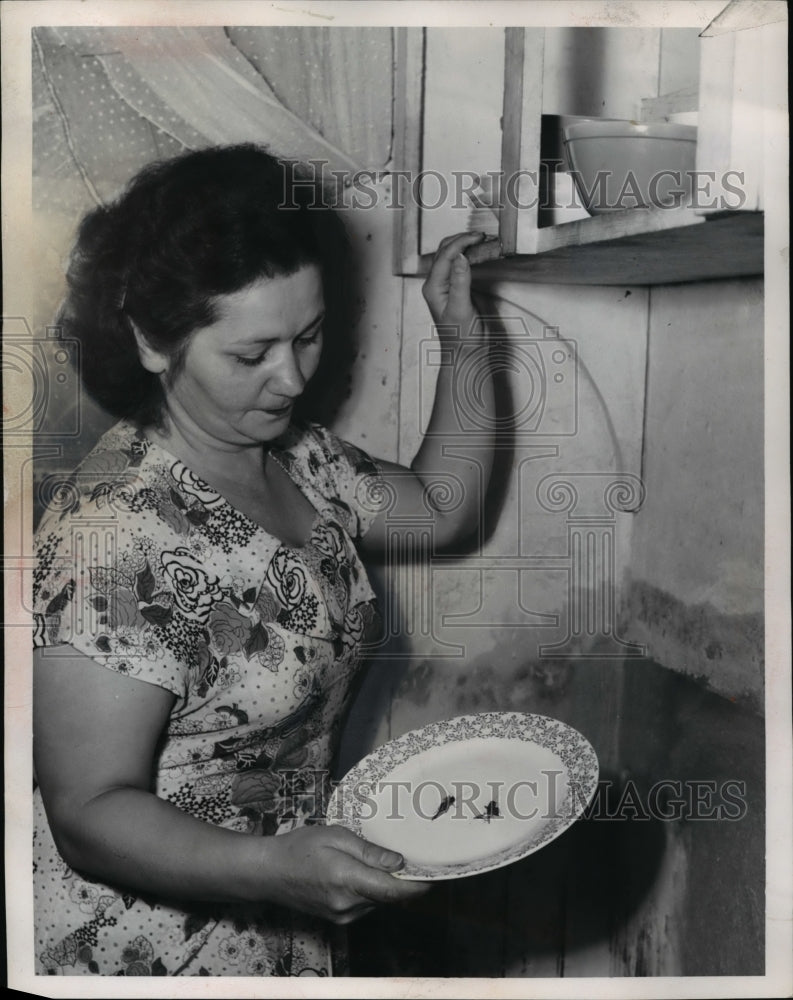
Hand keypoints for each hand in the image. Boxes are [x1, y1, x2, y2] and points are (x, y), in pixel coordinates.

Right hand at [261, 824, 428, 923]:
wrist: (269, 872)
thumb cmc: (300, 847)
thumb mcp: (336, 837)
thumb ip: (369, 851)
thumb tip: (399, 862)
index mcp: (348, 881)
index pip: (393, 891)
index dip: (417, 886)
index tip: (435, 876)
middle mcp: (348, 905)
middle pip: (388, 897)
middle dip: (402, 880)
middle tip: (413, 857)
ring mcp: (342, 916)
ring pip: (377, 902)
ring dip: (384, 885)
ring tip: (382, 861)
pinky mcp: (337, 919)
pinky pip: (364, 906)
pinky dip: (371, 891)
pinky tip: (363, 873)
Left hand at [421, 231, 484, 333]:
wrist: (465, 353)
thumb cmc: (460, 337)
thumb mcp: (461, 309)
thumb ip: (461, 282)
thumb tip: (461, 257)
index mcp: (433, 287)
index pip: (445, 256)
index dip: (461, 242)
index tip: (478, 237)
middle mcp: (437, 284)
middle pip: (445, 251)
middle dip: (462, 239)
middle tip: (482, 236)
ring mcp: (446, 285)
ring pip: (451, 255)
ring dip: (465, 244)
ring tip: (482, 240)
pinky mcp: (456, 287)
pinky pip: (460, 264)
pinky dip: (470, 254)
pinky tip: (480, 251)